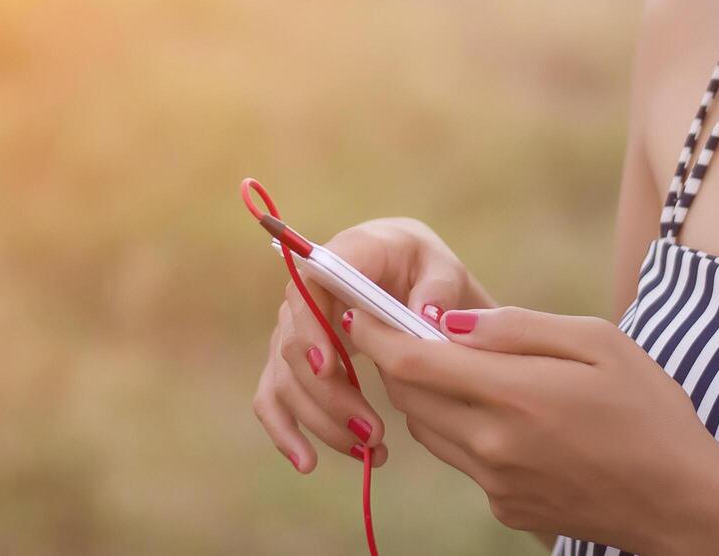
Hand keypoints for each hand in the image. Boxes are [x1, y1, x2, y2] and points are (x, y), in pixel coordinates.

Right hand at [250, 217, 493, 474]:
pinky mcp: (296, 362)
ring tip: (369, 449)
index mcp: (343, 257)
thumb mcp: (444, 269)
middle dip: (329, 395)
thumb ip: (440, 288)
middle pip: (294, 345)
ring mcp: (297, 329)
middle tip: (373, 431)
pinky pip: (274, 397)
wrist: (414, 281)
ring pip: (286, 380)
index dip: (310, 326)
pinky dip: (285, 432)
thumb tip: (426, 318)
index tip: (328, 367)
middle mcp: (307, 292)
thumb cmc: (427, 271)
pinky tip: (308, 462)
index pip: (307, 285)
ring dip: (320, 420)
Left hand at [347, 304, 718, 553]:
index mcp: (515, 394)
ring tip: (459, 368)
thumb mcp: (598, 341)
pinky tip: (503, 414)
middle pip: (410, 397)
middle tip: (407, 330)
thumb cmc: (650, 410)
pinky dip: (462, 430)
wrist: (682, 503)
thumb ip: (518, 327)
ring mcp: (496, 482)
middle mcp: (494, 444)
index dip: (377, 334)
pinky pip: (462, 459)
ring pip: (428, 430)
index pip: (413, 363)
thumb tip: (451, 324)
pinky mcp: (505, 507)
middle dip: (397, 360)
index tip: (361, 310)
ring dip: (427, 395)